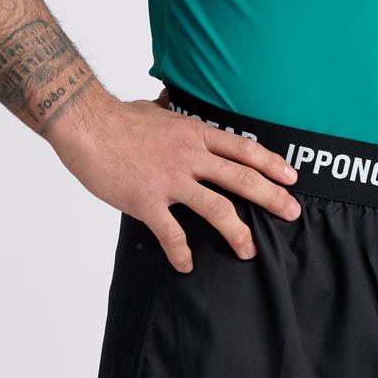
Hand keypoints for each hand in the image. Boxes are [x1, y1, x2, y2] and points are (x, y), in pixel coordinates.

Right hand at [45, 87, 301, 271]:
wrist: (84, 122)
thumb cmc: (116, 117)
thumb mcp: (157, 113)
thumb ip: (175, 122)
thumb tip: (176, 116)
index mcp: (193, 134)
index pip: (242, 149)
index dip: (270, 163)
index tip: (292, 177)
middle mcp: (188, 156)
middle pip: (241, 178)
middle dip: (272, 197)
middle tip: (292, 213)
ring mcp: (169, 179)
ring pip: (216, 208)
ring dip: (237, 232)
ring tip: (248, 250)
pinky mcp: (146, 200)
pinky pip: (171, 232)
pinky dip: (181, 252)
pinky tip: (187, 265)